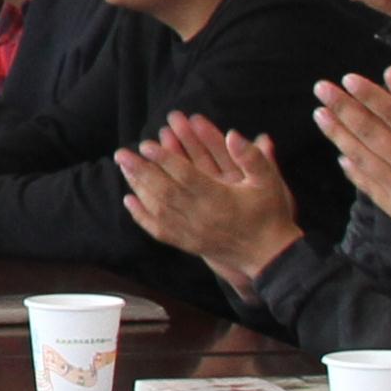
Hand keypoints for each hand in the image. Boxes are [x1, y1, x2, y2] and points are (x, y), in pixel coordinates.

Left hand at [114, 113, 301, 285]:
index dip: (164, 159)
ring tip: (123, 168)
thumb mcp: (269, 181)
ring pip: (158, 208)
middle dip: (141, 170)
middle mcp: (201, 216)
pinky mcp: (188, 244)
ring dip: (138, 187)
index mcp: (219, 198)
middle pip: (164, 190)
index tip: (146, 145)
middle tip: (121, 153)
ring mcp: (192, 232)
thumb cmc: (269, 214)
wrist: (269, 256)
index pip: (185, 175)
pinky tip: (129, 200)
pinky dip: (141, 216)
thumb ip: (253, 157)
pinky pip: (159, 230)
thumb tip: (232, 134)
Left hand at [312, 71, 390, 283]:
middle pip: (371, 131)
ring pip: (363, 157)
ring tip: (319, 115)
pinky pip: (370, 187)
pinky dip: (353, 172)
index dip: (370, 95)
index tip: (349, 79)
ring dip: (339, 135)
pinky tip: (341, 158)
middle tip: (322, 89)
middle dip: (343, 107)